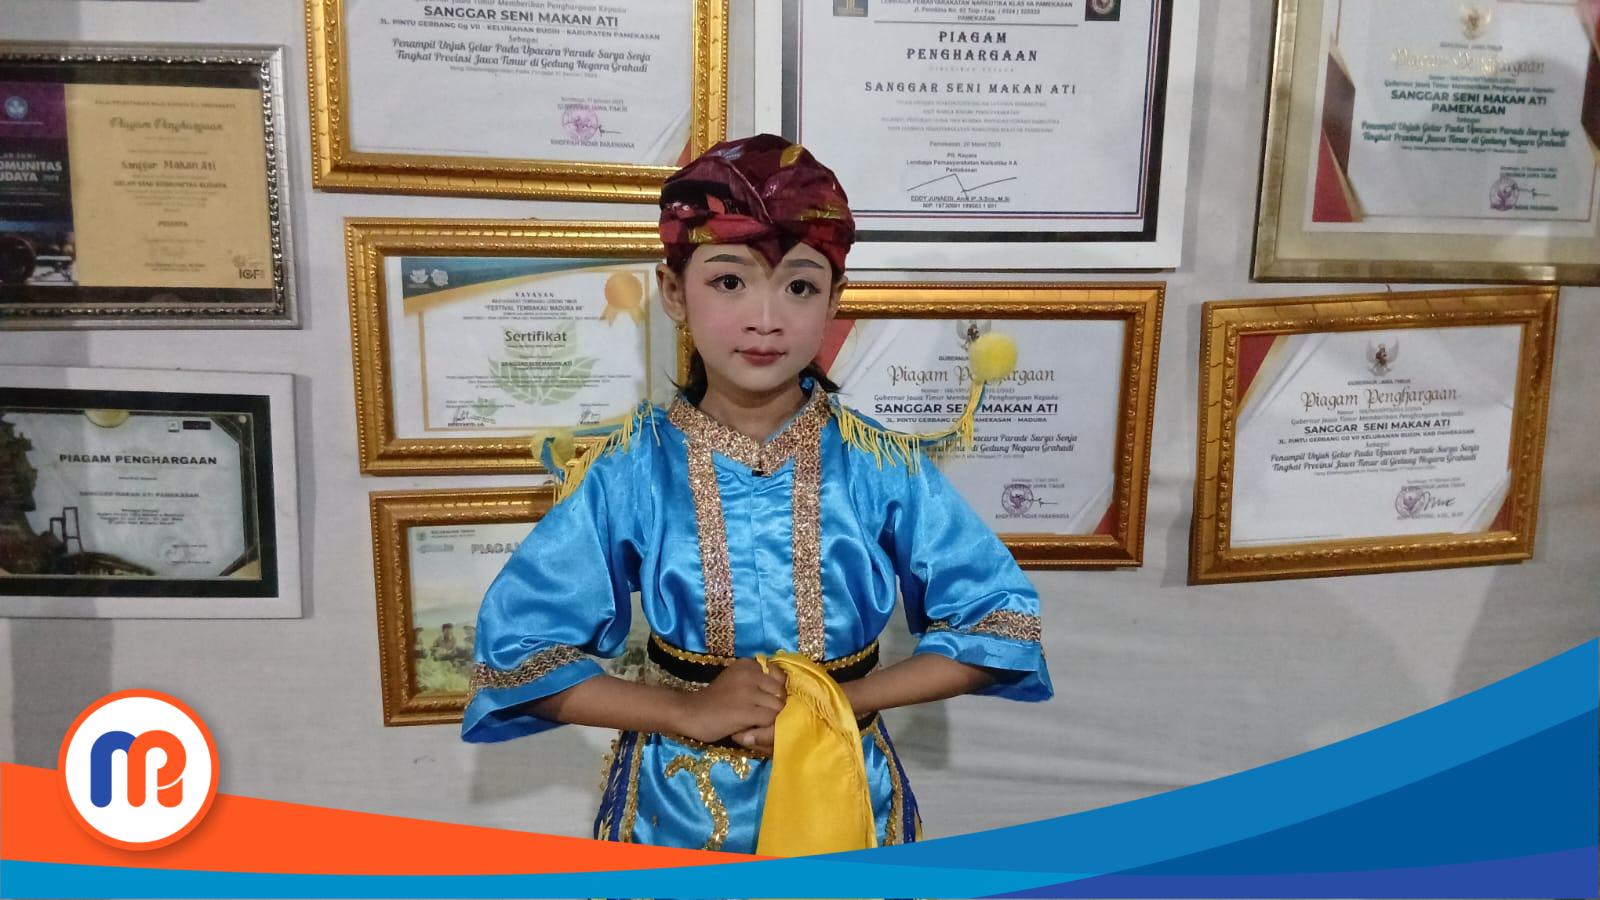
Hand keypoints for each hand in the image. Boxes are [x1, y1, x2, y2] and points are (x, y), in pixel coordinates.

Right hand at [671, 658, 787, 746]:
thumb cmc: (714, 699)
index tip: (765, 700)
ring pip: (778, 707)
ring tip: (757, 723)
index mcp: (747, 664)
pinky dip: (765, 728)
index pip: (779, 676)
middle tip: (763, 715)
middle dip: (776, 706)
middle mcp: (750, 674)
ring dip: (771, 719)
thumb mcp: (736, 680)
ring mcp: (748, 692)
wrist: (689, 713)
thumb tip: (784, 692)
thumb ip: (756, 680)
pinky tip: (752, 728)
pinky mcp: (746, 711)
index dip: (776, 691)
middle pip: (781, 692)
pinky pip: (770, 720)